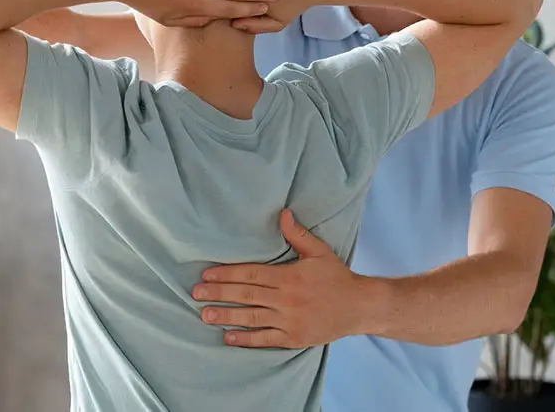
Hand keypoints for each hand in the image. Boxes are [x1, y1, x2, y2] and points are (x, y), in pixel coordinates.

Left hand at [192, 210, 365, 348]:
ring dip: (227, 316)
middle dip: (219, 294)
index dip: (227, 274)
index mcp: (289, 277)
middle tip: (196, 294)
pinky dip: (246, 339)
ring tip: (205, 315)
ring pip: (252, 317)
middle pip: (246, 295)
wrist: (359, 307)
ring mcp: (289, 321)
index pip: (251, 274)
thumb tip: (282, 214)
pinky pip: (265, 339)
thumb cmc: (337, 276)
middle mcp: (286, 300)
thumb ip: (297, 234)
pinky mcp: (293, 338)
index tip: (207, 275)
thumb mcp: (319, 251)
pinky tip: (228, 337)